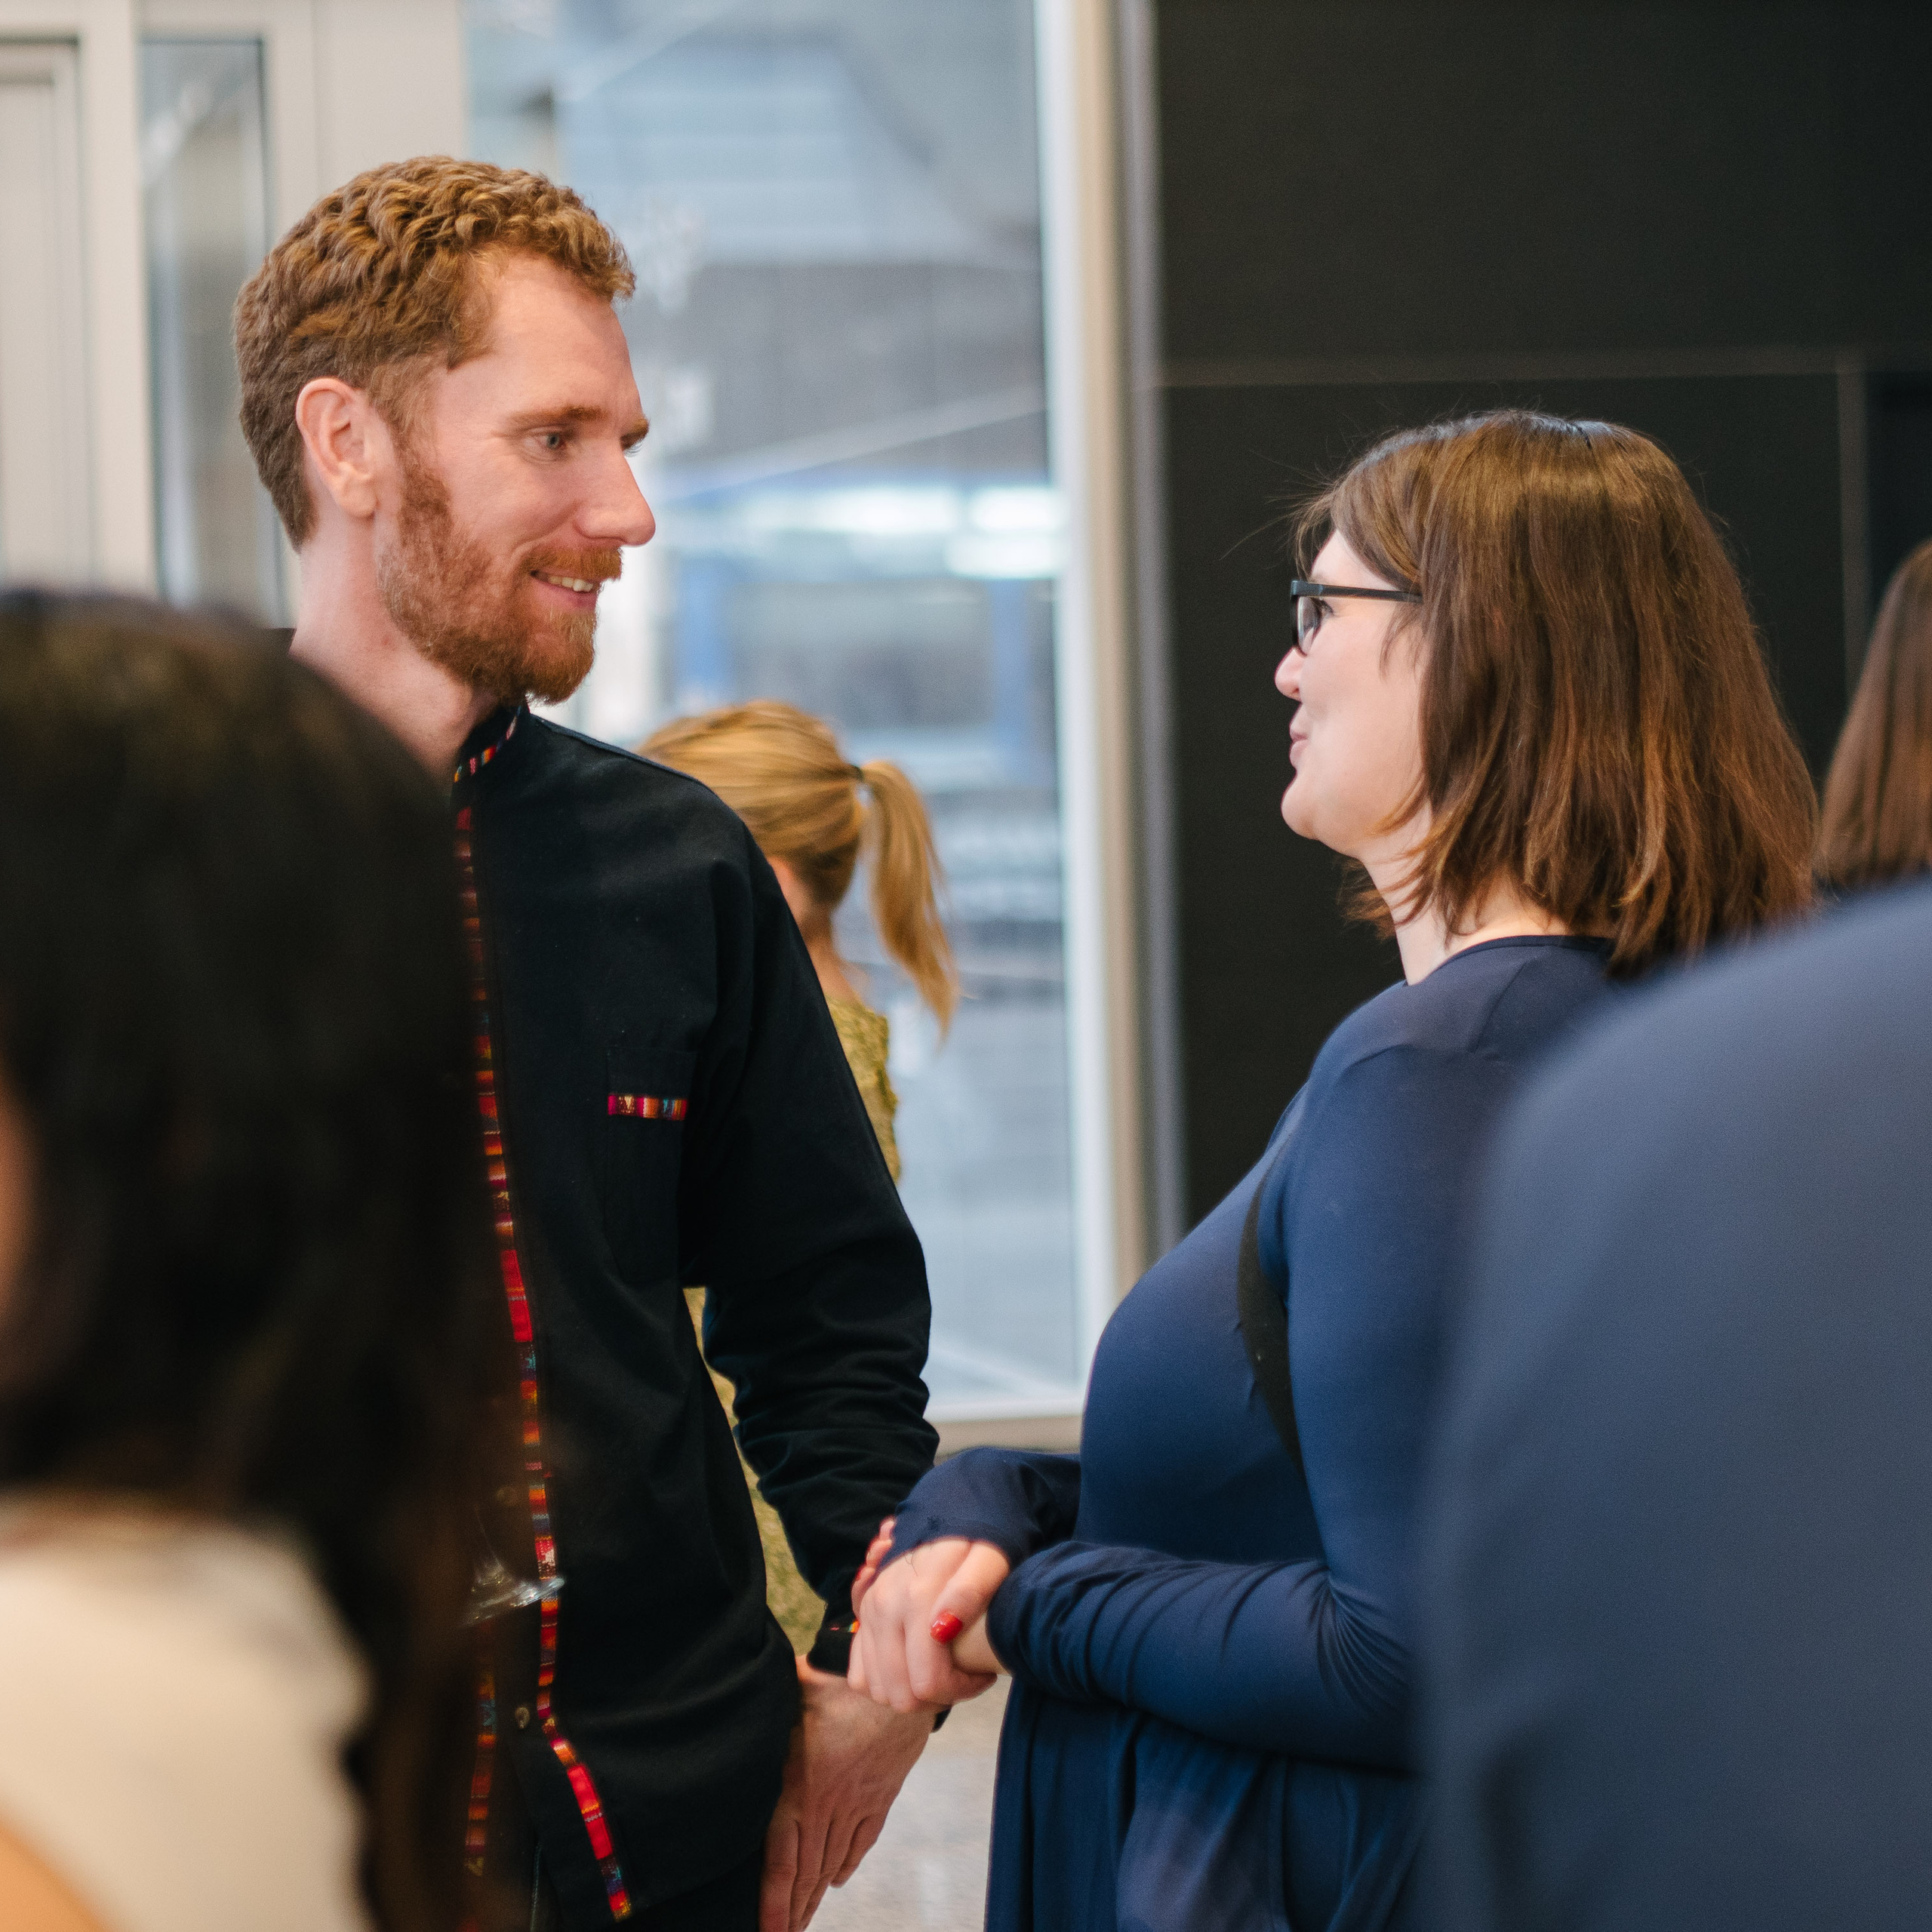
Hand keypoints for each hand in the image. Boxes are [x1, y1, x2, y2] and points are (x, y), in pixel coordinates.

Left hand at [760, 1658, 931, 1931]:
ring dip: (814, 1896)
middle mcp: (827, 1805)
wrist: (899, 1682)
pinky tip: (836, 1879)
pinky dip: (847, 1864)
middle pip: (806, 1871)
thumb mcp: (787, 1698)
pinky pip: (861, 1840)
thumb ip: (761, 1720)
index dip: (772, 1903)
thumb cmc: (835, 1682)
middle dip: (792, 1911)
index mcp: (798, 1787)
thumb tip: (731, 1713)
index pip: (781, 1861)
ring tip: (801, 1922)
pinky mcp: (881, 1795)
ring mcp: (857, 1803)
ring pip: (831, 1861)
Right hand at [848, 1535, 1008, 1712]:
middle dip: (939, 1697)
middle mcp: (883, 1607)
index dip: (960, 1690)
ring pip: (880, 1690)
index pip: (927, 1682)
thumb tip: (942, 1630)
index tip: (983, 1674)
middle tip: (966, 1675)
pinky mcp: (861, 1618)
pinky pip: (860, 1675)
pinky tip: (917, 1666)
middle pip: (902, 1695)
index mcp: (916, 1597)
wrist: (949, 1512)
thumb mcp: (990, 1556)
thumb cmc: (978, 1539)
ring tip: (946, 1669)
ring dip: (914, 1693)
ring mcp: (867, 1613)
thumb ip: (970, 1590)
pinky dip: (887, 1683)